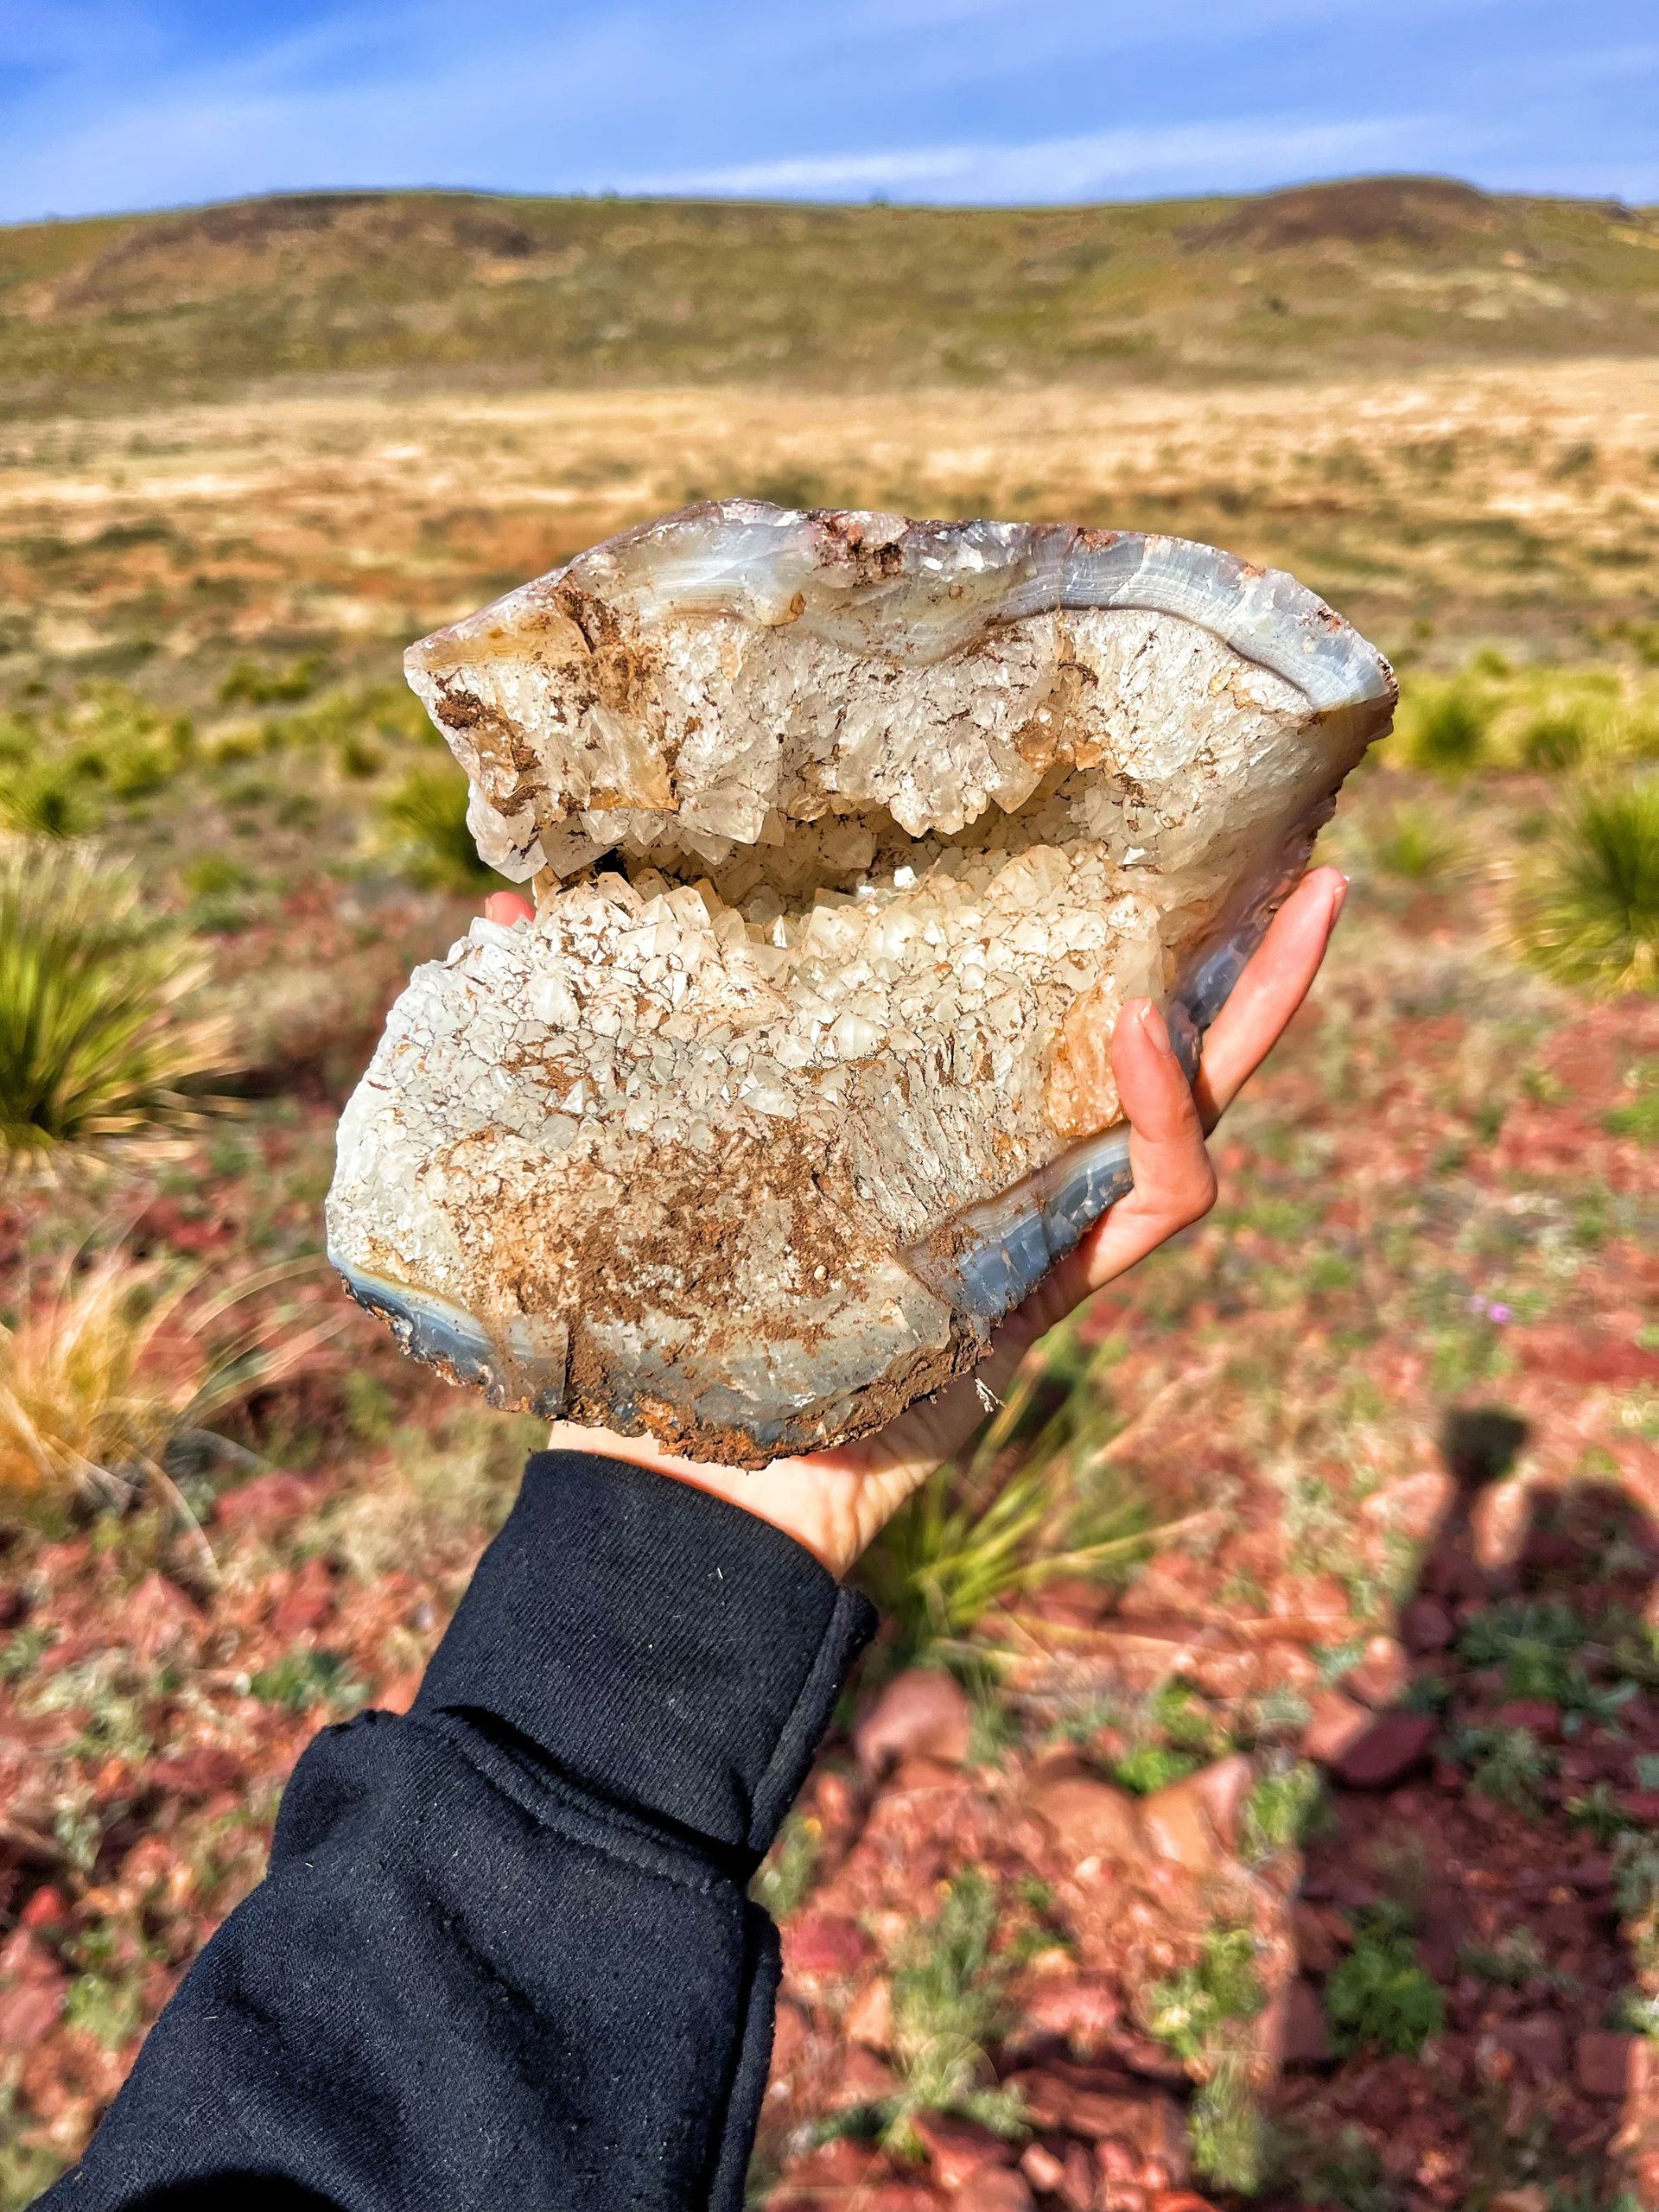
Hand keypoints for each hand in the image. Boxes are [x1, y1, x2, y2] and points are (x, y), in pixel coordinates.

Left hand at [484, 867, 1347, 1576]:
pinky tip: (1141, 1032)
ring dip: (1259, 1012)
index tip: (1126, 814)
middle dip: (1236, 947)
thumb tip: (496, 915)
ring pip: (1190, 1113)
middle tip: (1303, 840)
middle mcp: (1001, 1165)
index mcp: (918, 1118)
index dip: (1095, 917)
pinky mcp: (1050, 1300)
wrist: (674, 1492)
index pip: (1030, 1001)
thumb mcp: (614, 1152)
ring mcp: (1038, 1231)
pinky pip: (1150, 1209)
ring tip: (1302, 904)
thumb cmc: (650, 1318)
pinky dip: (1164, 1124)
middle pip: (1149, 1040)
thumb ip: (579, 1036)